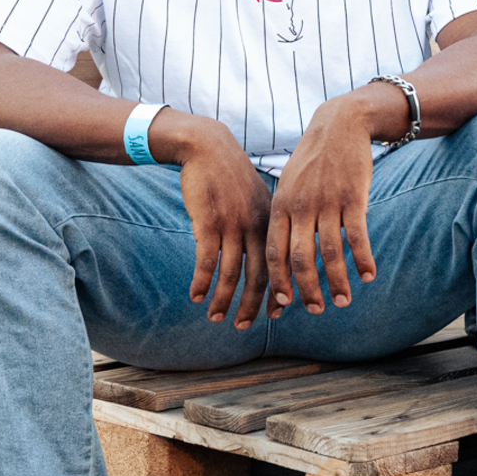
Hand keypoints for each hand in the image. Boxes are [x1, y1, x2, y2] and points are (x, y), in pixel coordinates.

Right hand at [160, 113, 274, 328]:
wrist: (208, 147)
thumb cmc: (231, 177)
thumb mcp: (257, 199)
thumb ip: (262, 227)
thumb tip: (267, 256)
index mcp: (273, 222)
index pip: (281, 265)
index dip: (278, 292)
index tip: (276, 314)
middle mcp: (257, 226)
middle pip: (259, 275)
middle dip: (253, 305)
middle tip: (244, 328)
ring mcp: (233, 224)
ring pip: (232, 273)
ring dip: (223, 299)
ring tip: (216, 318)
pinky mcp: (208, 222)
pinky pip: (207, 260)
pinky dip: (202, 281)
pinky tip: (195, 296)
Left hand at [266, 94, 378, 318]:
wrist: (340, 125)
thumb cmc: (313, 161)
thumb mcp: (289, 185)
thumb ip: (284, 216)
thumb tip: (281, 253)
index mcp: (281, 206)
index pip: (274, 252)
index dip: (279, 281)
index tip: (283, 305)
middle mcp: (301, 207)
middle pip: (301, 258)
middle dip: (307, 290)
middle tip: (317, 311)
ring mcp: (328, 202)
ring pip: (330, 252)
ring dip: (338, 280)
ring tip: (344, 301)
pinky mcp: (354, 197)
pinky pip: (358, 235)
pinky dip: (363, 258)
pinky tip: (369, 275)